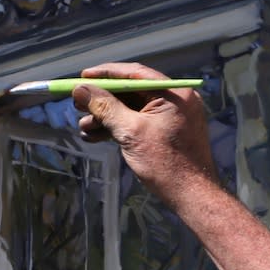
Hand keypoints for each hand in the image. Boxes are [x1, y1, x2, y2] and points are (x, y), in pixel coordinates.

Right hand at [74, 62, 218, 207]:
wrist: (191, 196)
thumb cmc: (166, 164)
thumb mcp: (130, 132)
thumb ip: (105, 107)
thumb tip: (80, 90)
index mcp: (174, 93)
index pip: (135, 73)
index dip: (106, 74)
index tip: (83, 76)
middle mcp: (175, 100)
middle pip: (132, 91)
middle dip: (103, 99)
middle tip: (78, 103)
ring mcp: (172, 117)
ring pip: (132, 109)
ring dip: (106, 117)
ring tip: (84, 127)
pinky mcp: (166, 133)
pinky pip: (139, 123)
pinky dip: (119, 128)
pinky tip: (96, 136)